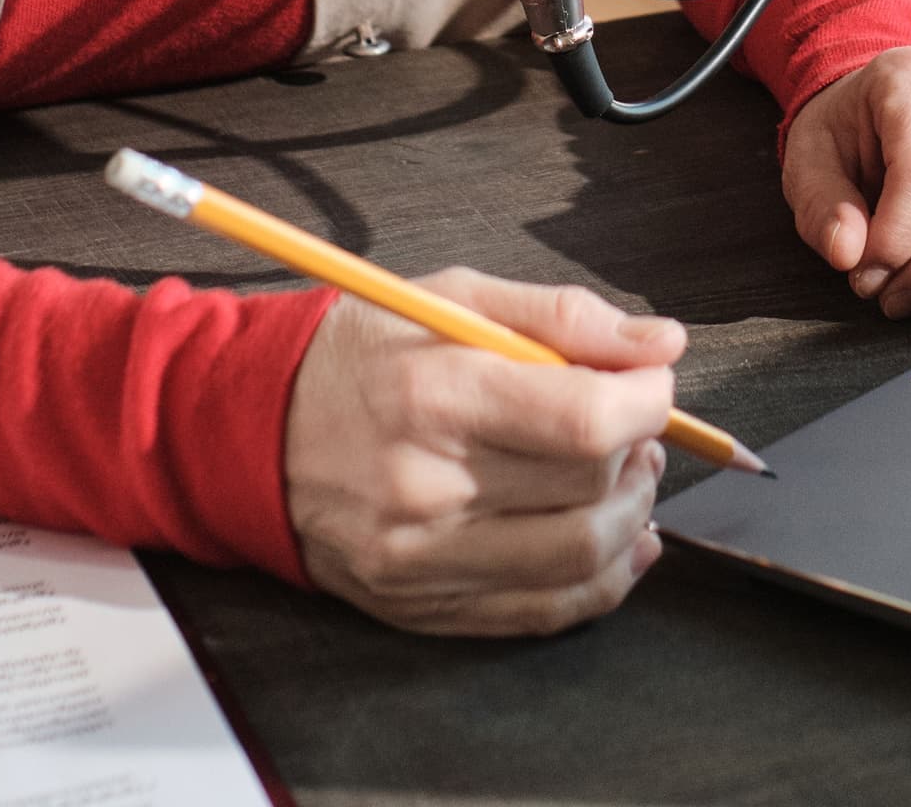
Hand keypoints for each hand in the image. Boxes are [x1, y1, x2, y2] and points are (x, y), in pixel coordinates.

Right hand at [281, 270, 680, 635]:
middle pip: (589, 487)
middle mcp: (427, 486)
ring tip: (623, 474)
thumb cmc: (355, 356)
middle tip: (633, 421)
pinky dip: (602, 580)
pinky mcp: (422, 604)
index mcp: (435, 394)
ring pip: (580, 558)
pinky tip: (615, 539)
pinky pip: (543, 612)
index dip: (648, 399)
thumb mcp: (449, 299)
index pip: (586, 419)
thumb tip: (659, 342)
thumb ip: (560, 315)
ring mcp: (423, 557)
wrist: (250, 432)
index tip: (653, 380)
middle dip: (640, 450)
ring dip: (632, 515)